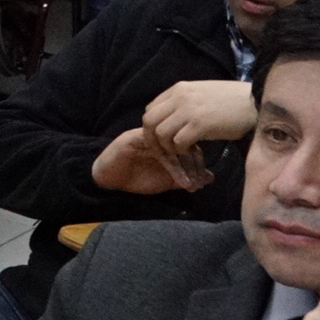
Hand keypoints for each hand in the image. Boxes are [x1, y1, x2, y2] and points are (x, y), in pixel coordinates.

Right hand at [91, 125, 209, 194]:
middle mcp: (160, 137)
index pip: (191, 146)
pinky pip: (155, 146)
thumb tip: (210, 178)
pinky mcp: (133, 139)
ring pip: (171, 145)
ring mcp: (147, 136)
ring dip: (181, 165)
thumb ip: (186, 178)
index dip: (199, 164)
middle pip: (184, 144)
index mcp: (169, 144)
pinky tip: (171, 173)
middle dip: (193, 166)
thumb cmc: (136, 179)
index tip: (200, 182)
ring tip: (185, 183)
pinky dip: (166, 160)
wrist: (109, 181)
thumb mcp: (166, 181)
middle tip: (195, 182)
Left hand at [141, 79, 254, 157]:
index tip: (162, 138)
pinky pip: (178, 142)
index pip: (151, 109)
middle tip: (166, 150)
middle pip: (149, 121)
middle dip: (153, 139)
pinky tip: (193, 151)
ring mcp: (188, 110)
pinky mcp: (200, 125)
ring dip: (168, 147)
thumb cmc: (232, 101)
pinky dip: (182, 151)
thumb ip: (183, 102)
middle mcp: (179, 97)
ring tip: (182, 150)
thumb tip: (169, 117)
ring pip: (160, 133)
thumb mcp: (201, 94)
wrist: (256, 103)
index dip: (153, 127)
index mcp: (178, 89)